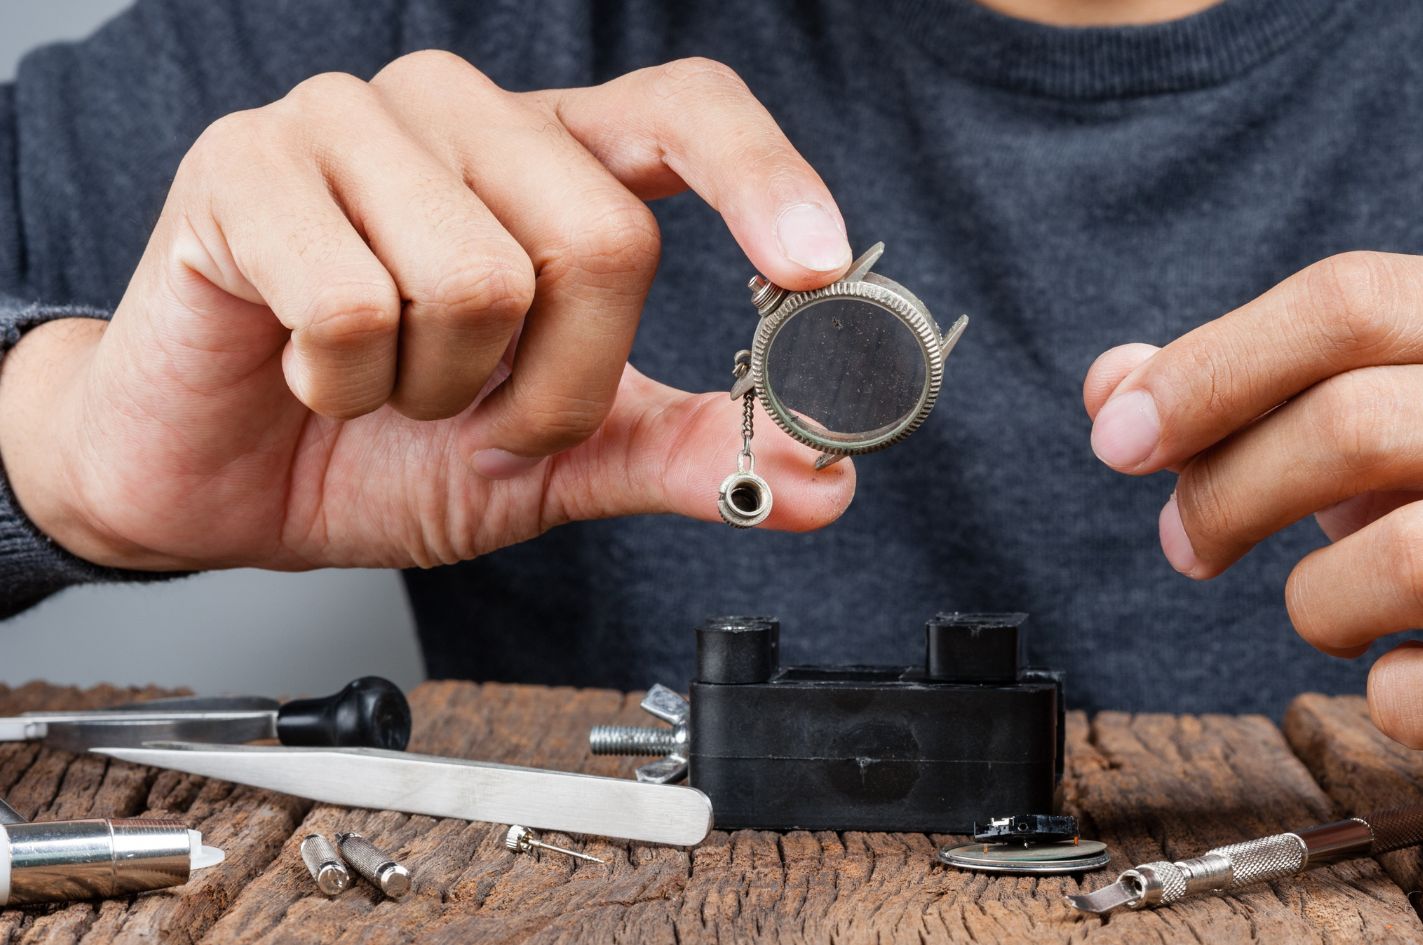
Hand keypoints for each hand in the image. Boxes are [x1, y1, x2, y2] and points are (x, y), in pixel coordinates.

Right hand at [0, 53, 855, 571]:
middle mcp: (464, 117)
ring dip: (444, 393)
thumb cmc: (386, 445)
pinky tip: (312, 376)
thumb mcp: (566, 458)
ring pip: (482, 277)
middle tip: (492, 421)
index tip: (814, 270)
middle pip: (606, 237)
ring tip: (389, 390)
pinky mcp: (246, 166)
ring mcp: (352, 125)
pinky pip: (356, 307)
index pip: (688, 109)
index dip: (763, 177)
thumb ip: (690, 451)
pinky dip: (345, 387)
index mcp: (554, 160)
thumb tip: (825, 480)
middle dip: (564, 387)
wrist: (219, 483)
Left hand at [1085, 252, 1422, 808]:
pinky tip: (1407, 677)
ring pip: (1409, 560)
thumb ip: (1270, 392)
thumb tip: (1112, 386)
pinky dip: (1395, 699)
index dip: (1208, 369)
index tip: (1120, 436)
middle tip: (1186, 543)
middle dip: (1226, 494)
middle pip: (1355, 422)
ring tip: (1330, 610)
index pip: (1349, 301)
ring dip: (1317, 603)